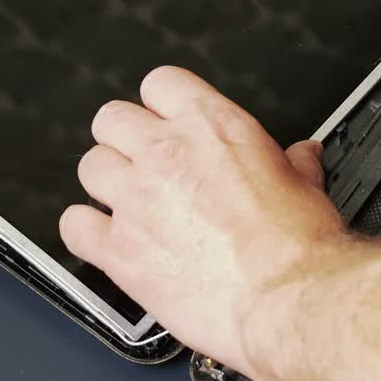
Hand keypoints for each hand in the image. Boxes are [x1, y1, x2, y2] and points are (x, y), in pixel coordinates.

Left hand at [59, 66, 346, 369]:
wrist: (286, 297)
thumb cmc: (299, 244)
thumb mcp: (305, 185)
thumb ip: (293, 162)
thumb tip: (302, 155)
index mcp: (212, 126)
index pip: (160, 84)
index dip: (160, 105)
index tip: (166, 123)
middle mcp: (166, 153)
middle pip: (111, 119)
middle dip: (124, 140)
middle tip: (142, 164)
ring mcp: (136, 198)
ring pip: (89, 166)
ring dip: (106, 183)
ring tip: (127, 204)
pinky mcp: (117, 248)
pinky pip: (74, 226)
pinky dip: (86, 233)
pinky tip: (106, 242)